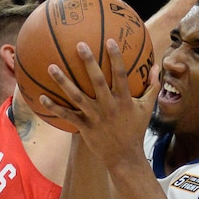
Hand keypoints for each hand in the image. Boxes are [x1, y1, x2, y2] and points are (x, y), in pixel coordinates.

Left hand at [42, 39, 158, 168]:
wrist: (124, 157)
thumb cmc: (135, 130)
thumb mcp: (147, 108)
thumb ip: (152, 87)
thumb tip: (157, 67)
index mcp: (124, 100)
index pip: (121, 75)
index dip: (116, 58)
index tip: (110, 40)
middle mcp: (108, 106)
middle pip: (97, 81)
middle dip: (89, 62)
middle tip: (79, 45)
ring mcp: (95, 117)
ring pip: (77, 97)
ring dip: (63, 82)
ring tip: (51, 67)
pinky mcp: (84, 127)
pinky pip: (67, 115)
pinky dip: (54, 108)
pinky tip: (41, 98)